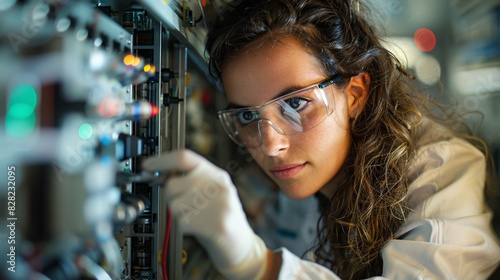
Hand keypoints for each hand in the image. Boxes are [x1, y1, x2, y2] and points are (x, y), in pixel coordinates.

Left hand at [142, 149, 267, 279]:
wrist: (241, 244)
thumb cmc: (221, 217)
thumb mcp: (211, 192)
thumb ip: (190, 180)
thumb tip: (158, 174)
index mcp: (216, 175)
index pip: (184, 158)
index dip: (161, 160)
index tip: (147, 165)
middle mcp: (219, 186)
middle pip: (174, 183)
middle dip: (170, 196)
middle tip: (184, 205)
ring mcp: (219, 204)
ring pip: (174, 204)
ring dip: (178, 214)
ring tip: (196, 217)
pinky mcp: (216, 224)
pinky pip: (181, 222)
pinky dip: (184, 227)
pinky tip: (198, 228)